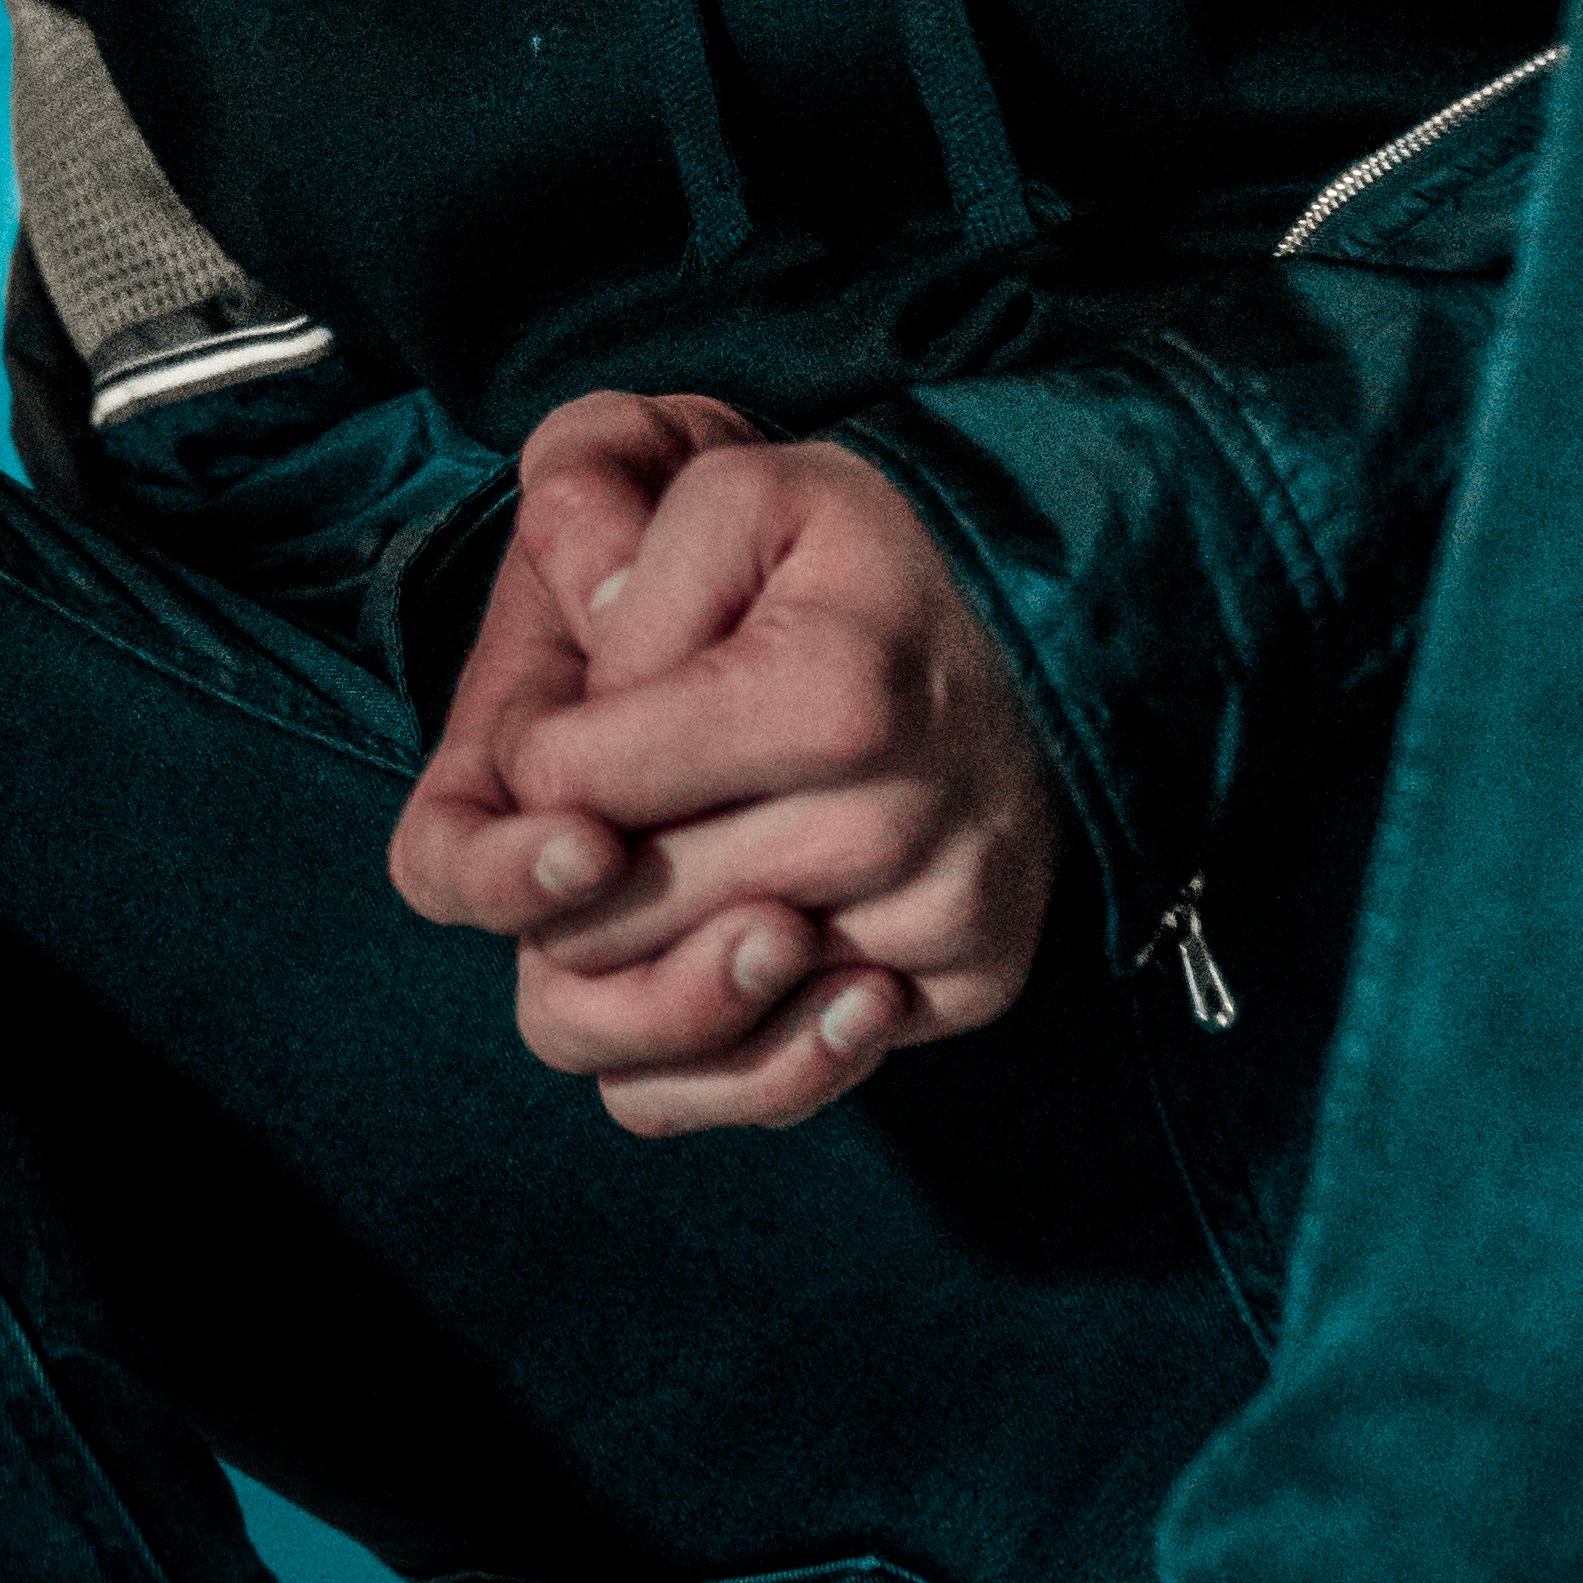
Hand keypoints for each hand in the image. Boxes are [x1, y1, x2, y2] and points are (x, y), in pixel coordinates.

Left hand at [391, 390, 1062, 1133]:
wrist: (1048, 618)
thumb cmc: (862, 560)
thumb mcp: (738, 494)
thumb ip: (615, 559)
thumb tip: (553, 723)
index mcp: (825, 698)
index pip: (566, 781)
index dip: (534, 749)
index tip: (579, 718)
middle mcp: (895, 828)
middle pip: (607, 917)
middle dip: (566, 865)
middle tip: (603, 809)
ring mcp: (938, 921)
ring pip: (673, 1017)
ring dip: (624, 958)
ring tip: (649, 880)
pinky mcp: (966, 985)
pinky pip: (771, 1087)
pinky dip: (706, 1049)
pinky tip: (715, 956)